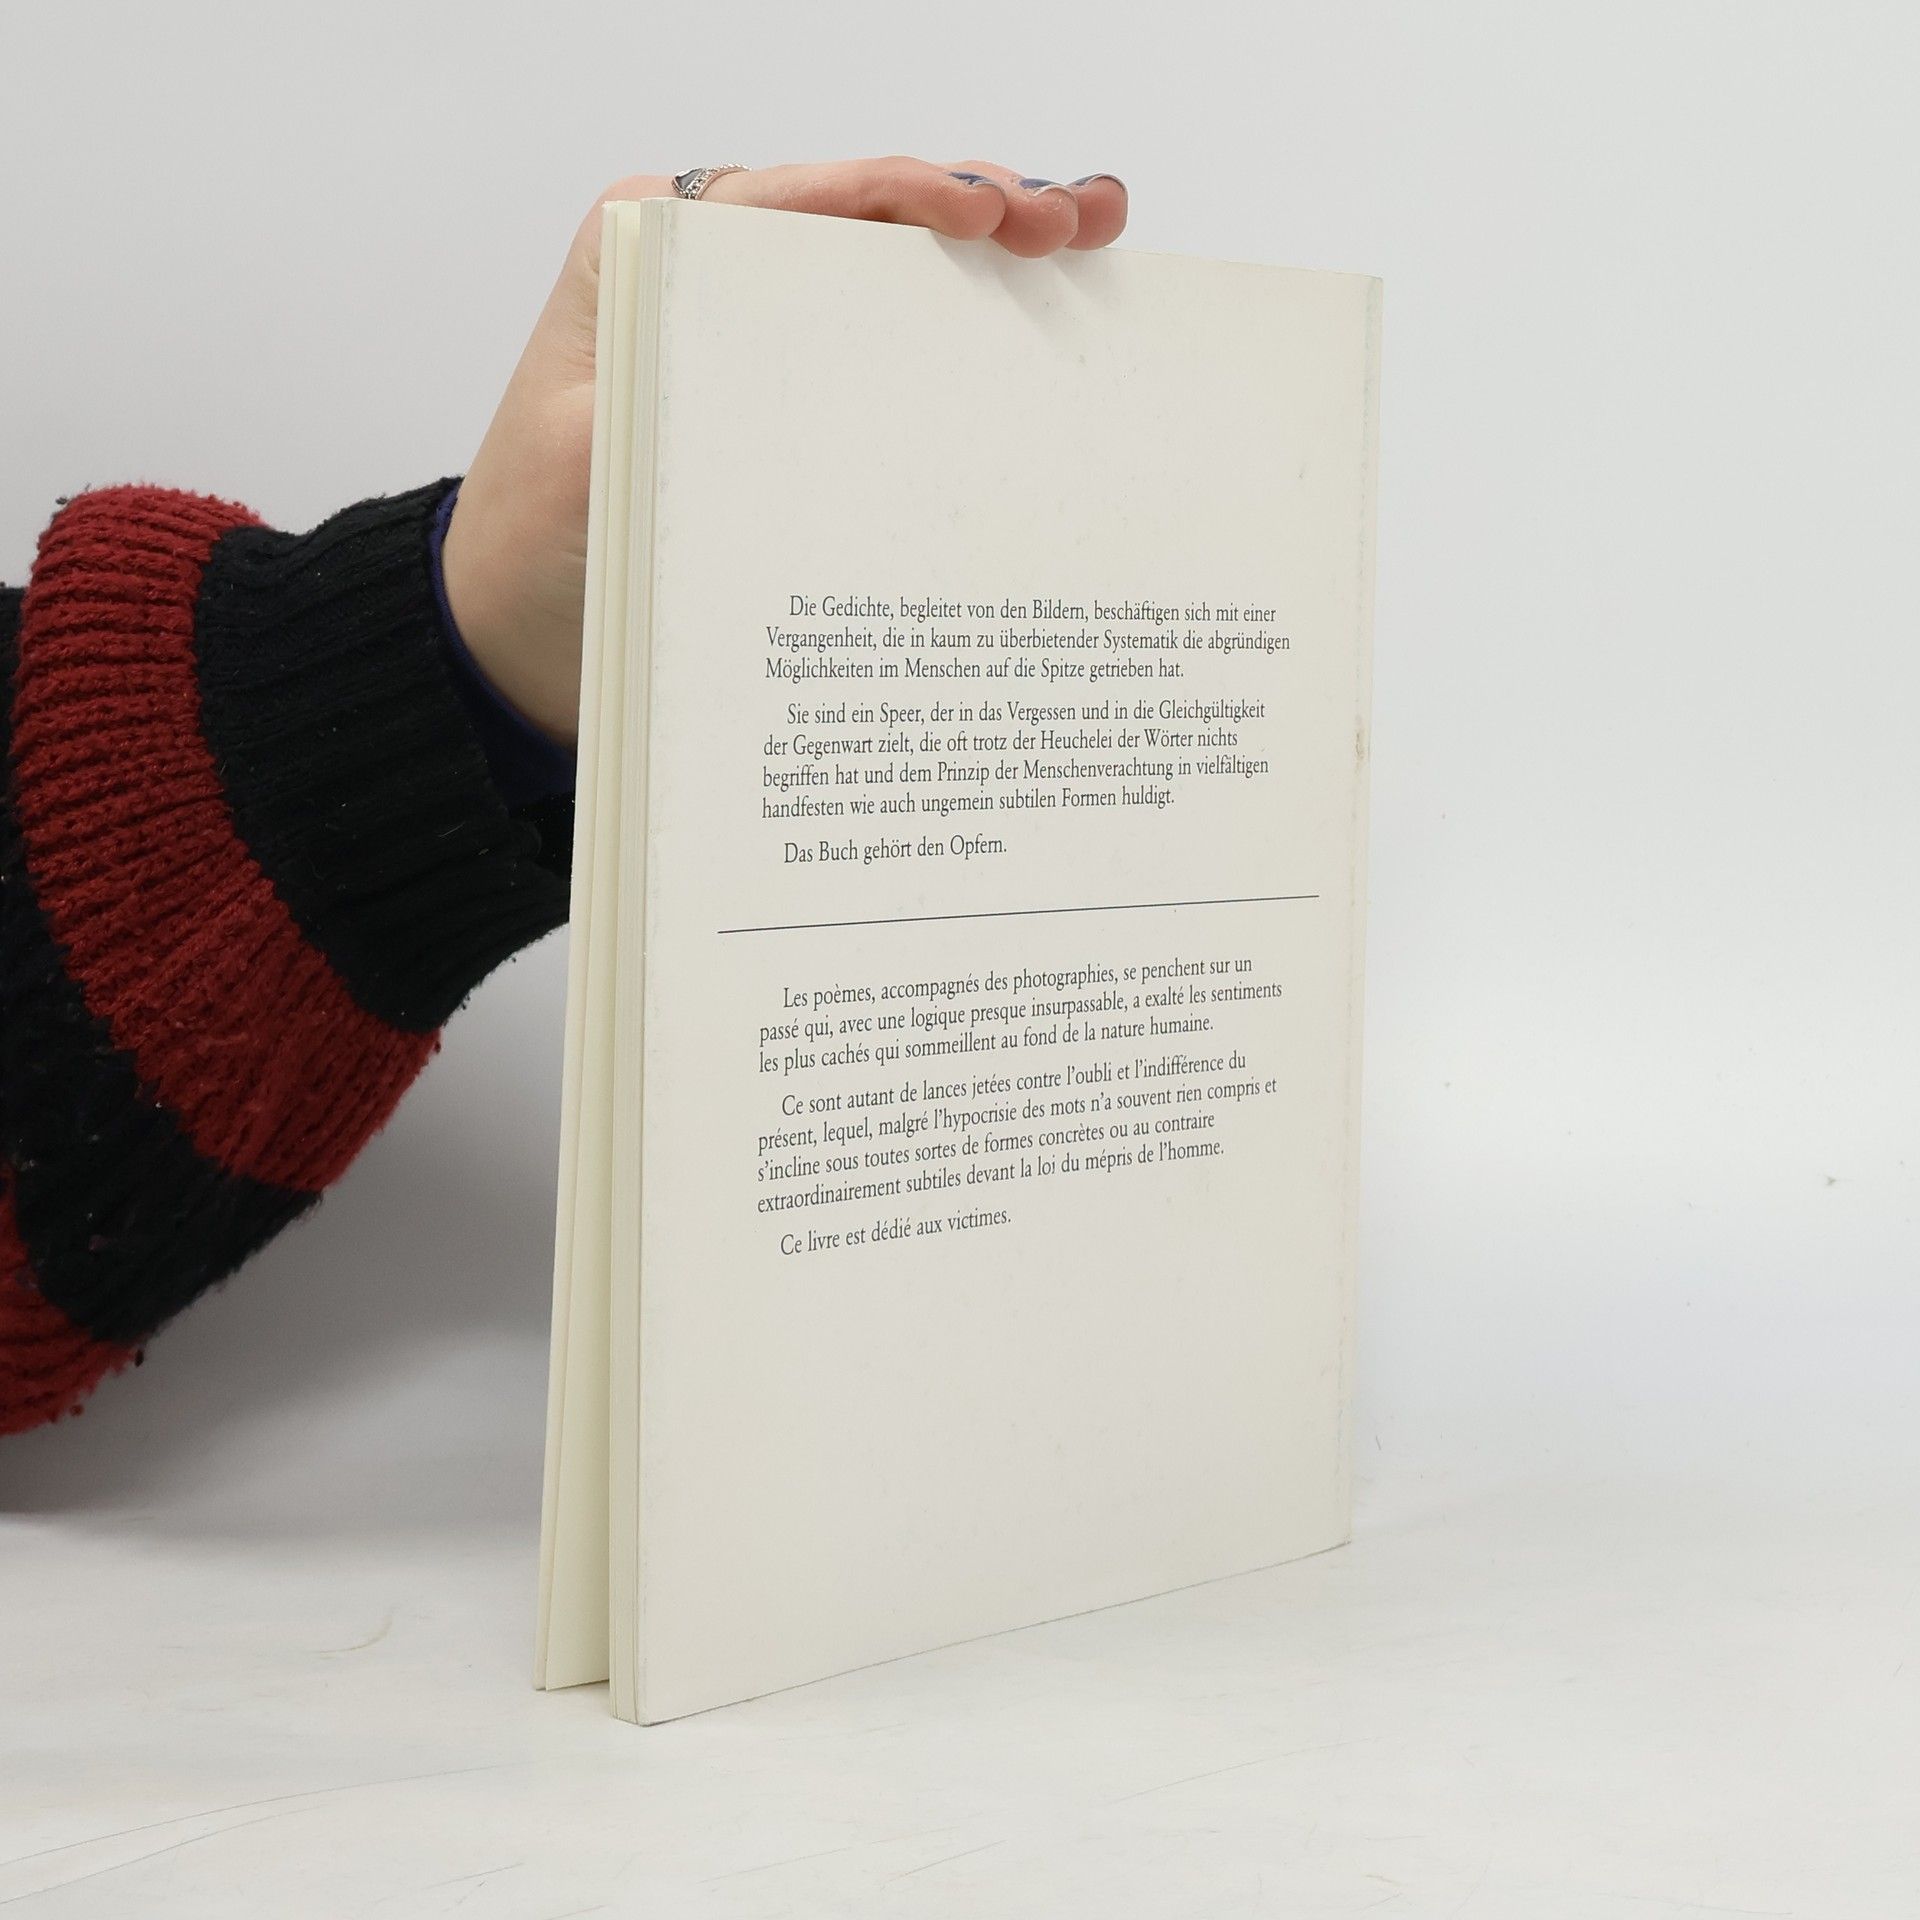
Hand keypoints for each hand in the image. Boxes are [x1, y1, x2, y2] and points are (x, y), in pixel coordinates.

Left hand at [440, 159, 1128, 746]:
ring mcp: (757, 341)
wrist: (512, 642)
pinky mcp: (785, 408)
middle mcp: (711, 278)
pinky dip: (962, 344)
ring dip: (989, 266)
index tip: (990, 216)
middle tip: (1077, 221)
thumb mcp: (579, 463)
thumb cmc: (527, 548)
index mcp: (651, 252)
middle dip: (980, 208)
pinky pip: (885, 358)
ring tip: (1084, 243)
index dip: (911, 192)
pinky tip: (1033, 334)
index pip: (805, 195)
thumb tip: (779, 370)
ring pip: (890, 279)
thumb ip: (661, 396)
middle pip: (867, 219)